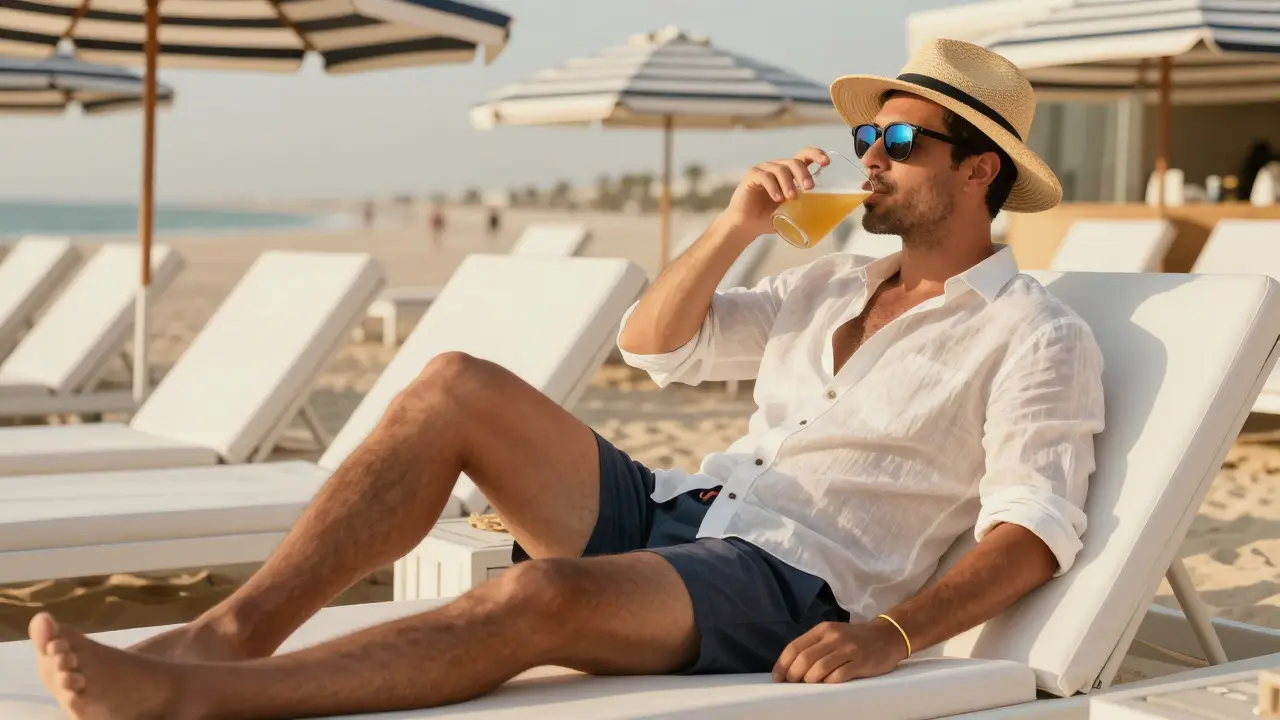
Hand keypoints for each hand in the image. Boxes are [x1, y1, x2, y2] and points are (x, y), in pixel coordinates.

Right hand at [719, 148, 829, 236]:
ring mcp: (764, 170)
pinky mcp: (752, 176)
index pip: (805, 156)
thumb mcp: (793, 212)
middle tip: (809, 188)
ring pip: (780, 168)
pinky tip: (777, 198)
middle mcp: (778, 167)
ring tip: (790, 198)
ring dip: (788, 183)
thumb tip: (830, 215)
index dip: (816, 155)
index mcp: (790, 173)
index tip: (826, 162)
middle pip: (794, 162)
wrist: (747, 226)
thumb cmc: (769, 218)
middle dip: (804, 174)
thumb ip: (806, 208)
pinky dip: (773, 187)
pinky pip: (765, 176)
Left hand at [772, 618, 909, 683]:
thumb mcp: (832, 635)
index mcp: (822, 629)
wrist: (887, 636)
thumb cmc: (854, 638)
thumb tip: (790, 667)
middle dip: (794, 676)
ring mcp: (848, 649)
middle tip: (794, 684)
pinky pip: (838, 676)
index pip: (794, 647)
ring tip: (810, 685)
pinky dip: (829, 683)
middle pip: (805, 659)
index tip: (778, 678)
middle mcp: (833, 637)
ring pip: (819, 668)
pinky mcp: (861, 662)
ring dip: (810, 680)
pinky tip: (828, 685)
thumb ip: (813, 646)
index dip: (783, 664)